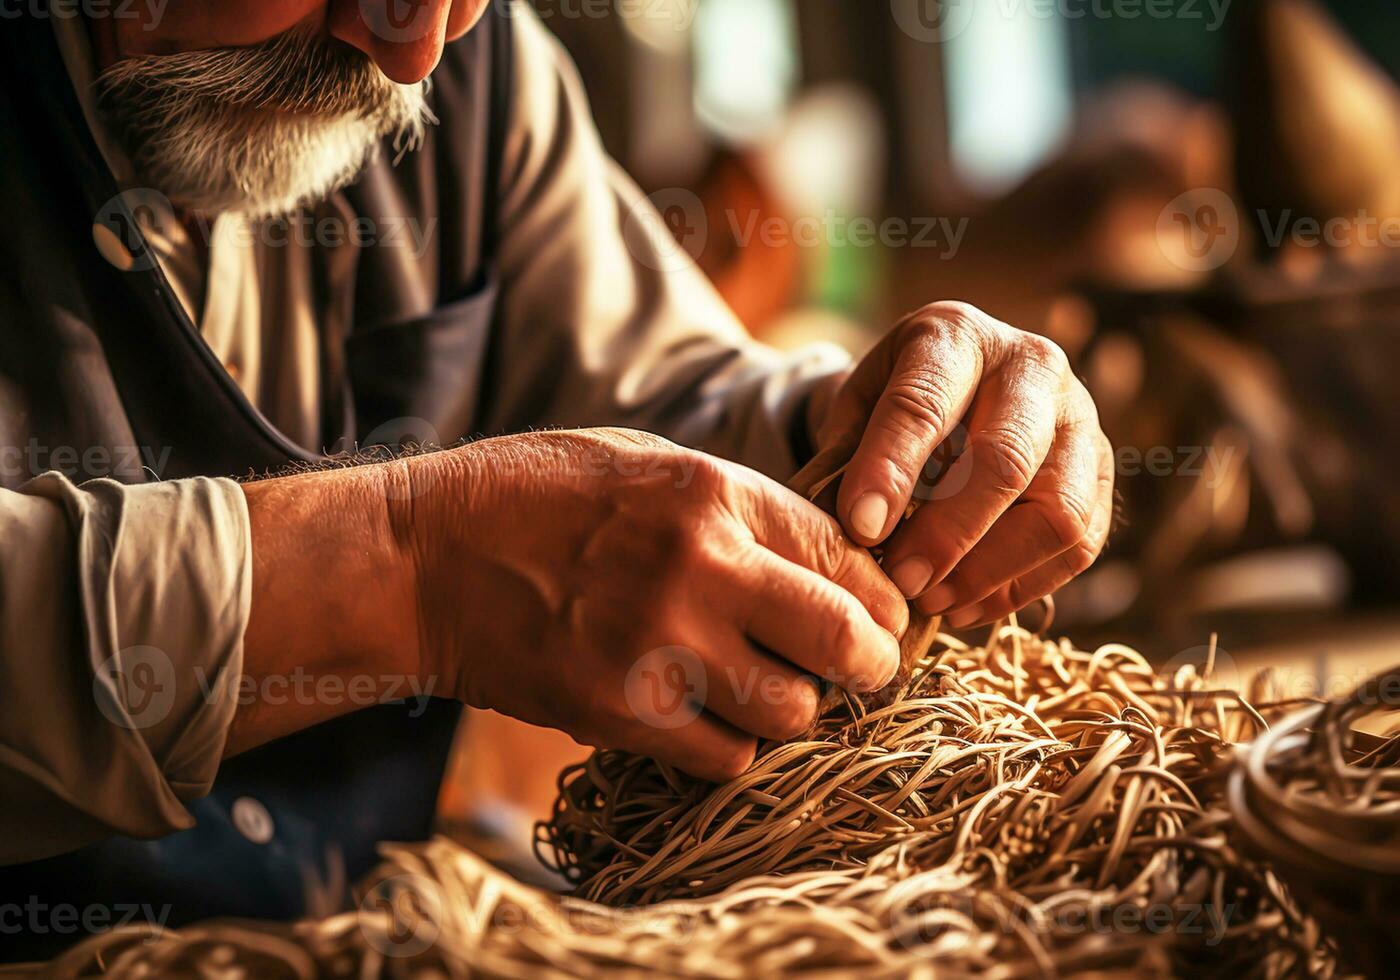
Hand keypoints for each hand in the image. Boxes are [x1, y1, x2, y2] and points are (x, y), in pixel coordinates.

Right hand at [400, 429, 906, 780]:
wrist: (424, 560)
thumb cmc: (536, 497)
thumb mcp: (647, 462)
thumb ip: (739, 509)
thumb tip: (828, 558)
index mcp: (710, 494)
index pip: (847, 556)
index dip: (881, 598)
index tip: (881, 618)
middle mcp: (699, 569)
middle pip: (845, 642)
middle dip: (869, 663)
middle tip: (858, 669)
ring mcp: (658, 648)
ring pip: (791, 713)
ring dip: (792, 709)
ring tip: (766, 691)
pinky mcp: (619, 713)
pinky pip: (725, 758)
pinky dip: (732, 746)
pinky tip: (709, 717)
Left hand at [810, 302, 1113, 628]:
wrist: (954, 389)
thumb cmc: (893, 404)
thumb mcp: (856, 407)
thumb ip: (850, 457)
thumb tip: (853, 532)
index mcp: (956, 336)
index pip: (923, 404)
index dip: (891, 471)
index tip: (860, 528)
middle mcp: (1033, 367)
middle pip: (1007, 459)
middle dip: (949, 533)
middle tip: (901, 580)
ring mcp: (1080, 421)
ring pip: (1058, 513)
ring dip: (989, 571)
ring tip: (931, 600)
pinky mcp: (1100, 476)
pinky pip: (1078, 547)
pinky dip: (1018, 589)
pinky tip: (962, 607)